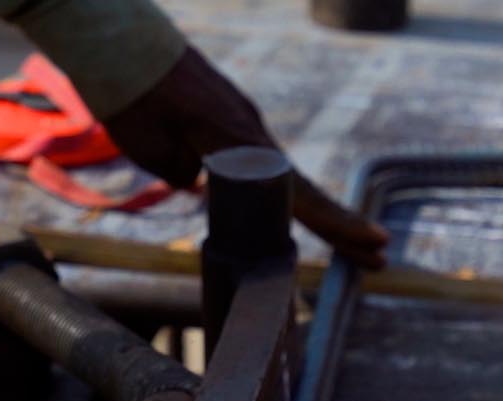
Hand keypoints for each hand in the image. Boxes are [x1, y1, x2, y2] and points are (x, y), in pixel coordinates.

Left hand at [104, 48, 388, 268]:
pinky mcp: (231, 113)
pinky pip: (265, 159)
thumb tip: (196, 176)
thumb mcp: (152, 149)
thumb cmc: (132, 95)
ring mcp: (244, 119)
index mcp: (241, 143)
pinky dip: (285, 190)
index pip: (300, 196)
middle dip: (342, 227)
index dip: (337, 224)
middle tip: (379, 258)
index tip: (374, 244)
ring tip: (352, 243)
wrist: (123, 41)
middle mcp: (252, 131)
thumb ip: (182, 170)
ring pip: (289, 176)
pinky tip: (296, 210)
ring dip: (317, 212)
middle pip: (307, 191)